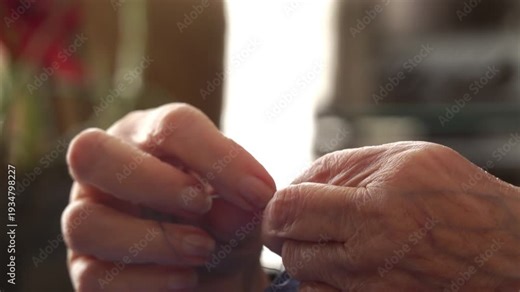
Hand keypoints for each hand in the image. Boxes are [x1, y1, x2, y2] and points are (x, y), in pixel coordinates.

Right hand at [62, 103, 274, 290]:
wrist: (214, 268)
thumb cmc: (224, 222)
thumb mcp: (242, 209)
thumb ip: (242, 205)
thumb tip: (237, 212)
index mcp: (149, 137)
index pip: (170, 125)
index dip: (216, 156)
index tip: (258, 192)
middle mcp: (107, 170)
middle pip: (91, 153)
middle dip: (154, 181)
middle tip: (203, 204)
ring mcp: (88, 218)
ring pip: (84, 221)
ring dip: (154, 238)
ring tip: (203, 250)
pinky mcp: (86, 268)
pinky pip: (93, 276)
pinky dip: (146, 280)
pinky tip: (187, 279)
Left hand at [263, 142, 519, 290]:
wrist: (506, 252)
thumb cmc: (458, 197)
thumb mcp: (404, 158)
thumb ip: (341, 166)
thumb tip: (294, 182)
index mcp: (375, 210)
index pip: (288, 210)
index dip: (276, 205)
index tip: (284, 202)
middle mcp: (371, 257)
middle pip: (288, 247)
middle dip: (286, 230)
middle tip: (305, 219)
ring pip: (301, 276)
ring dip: (305, 255)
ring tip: (332, 238)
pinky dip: (321, 280)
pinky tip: (343, 263)